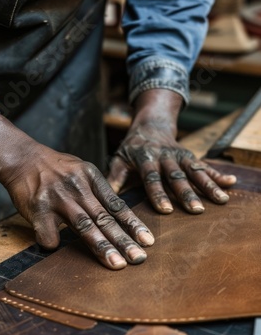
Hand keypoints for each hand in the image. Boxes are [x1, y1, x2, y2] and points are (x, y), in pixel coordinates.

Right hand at [0, 114, 153, 269]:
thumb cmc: (56, 168)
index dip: (132, 224)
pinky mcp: (38, 208)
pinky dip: (53, 243)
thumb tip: (119, 214)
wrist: (22, 157)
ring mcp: (58, 198)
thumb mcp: (82, 169)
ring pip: (84, 227)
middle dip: (124, 240)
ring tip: (117, 264)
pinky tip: (53, 246)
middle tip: (139, 258)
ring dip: (102, 247)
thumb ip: (99, 190)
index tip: (147, 241)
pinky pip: (49, 235)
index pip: (116, 205)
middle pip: (104, 218)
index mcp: (91, 177)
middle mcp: (78, 187)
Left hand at [108, 89, 235, 213]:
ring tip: (220, 201)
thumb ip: (114, 178)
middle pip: (177, 176)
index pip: (152, 178)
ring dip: (208, 185)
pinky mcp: (190, 156)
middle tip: (196, 210)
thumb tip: (105, 201)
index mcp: (146, 158)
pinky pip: (205, 165)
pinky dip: (218, 175)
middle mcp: (165, 157)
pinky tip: (231, 183)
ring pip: (195, 171)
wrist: (150, 124)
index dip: (159, 194)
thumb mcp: (119, 159)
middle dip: (187, 193)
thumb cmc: (132, 147)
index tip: (166, 210)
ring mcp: (180, 156)